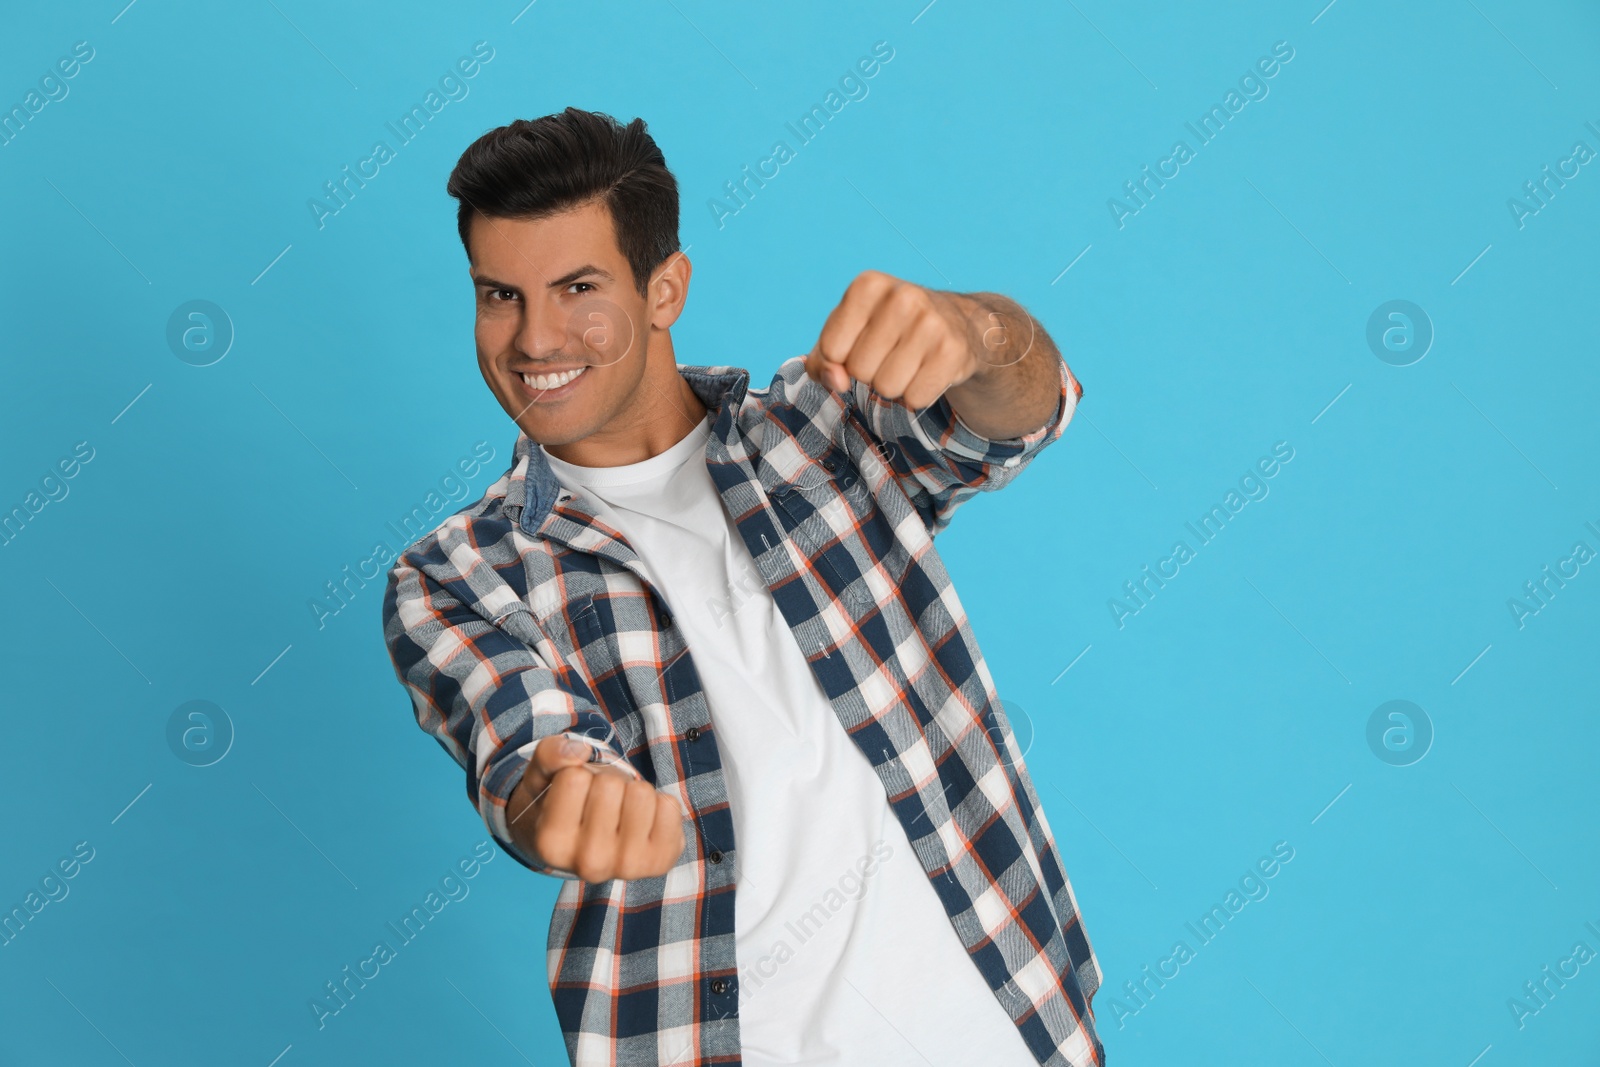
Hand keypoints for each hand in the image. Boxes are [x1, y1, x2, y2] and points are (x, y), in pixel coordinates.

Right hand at [507, 735, 685, 881]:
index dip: (577, 774)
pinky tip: (642, 820)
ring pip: (641, 793)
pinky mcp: (659, 862)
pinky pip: (669, 806)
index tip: (575, 795)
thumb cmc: (563, 805)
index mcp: (551, 845)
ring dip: (632, 791)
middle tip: (599, 803)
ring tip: (620, 811)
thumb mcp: (543, 777)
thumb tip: (580, 752)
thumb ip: (549, 755)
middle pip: (610, 785)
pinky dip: (658, 803)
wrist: (589, 846)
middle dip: (606, 782)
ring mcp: (627, 867)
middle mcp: (588, 864)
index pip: (574, 778)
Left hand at [804, 271, 983, 409]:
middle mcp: (902, 297)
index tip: (863, 342)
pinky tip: (928, 370)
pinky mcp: (953, 351)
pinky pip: (915, 399)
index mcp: (868, 285)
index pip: (831, 350)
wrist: (955, 322)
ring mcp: (932, 323)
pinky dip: (917, 395)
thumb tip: (836, 381)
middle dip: (870, 372)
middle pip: (859, 371)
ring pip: (886, 388)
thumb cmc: (886, 330)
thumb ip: (821, 361)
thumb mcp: (845, 335)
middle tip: (891, 352)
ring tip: (909, 362)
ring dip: (894, 386)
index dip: (842, 358)